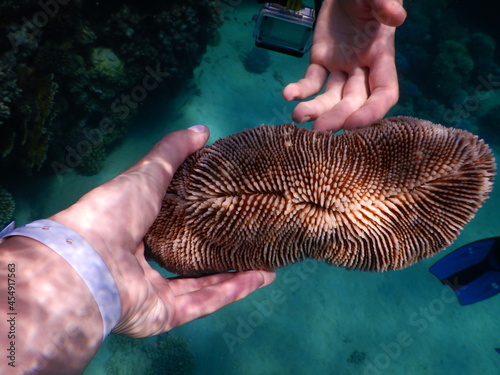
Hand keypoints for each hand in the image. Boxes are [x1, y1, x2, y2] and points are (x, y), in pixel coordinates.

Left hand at [50, 125, 275, 337]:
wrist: (91, 258)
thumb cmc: (114, 211)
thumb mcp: (148, 172)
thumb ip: (174, 151)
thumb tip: (202, 131)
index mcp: (136, 232)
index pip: (173, 228)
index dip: (199, 222)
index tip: (227, 212)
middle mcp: (144, 266)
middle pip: (189, 262)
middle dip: (219, 256)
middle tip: (248, 244)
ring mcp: (153, 293)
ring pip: (202, 287)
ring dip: (235, 277)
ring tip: (265, 266)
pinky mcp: (164, 314)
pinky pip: (204, 303)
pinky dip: (233, 292)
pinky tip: (260, 278)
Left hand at [283, 0, 405, 130]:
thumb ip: (384, 5)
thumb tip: (396, 17)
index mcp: (381, 56)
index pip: (383, 93)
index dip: (371, 112)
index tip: (353, 125)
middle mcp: (362, 69)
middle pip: (353, 101)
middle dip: (338, 117)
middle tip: (319, 131)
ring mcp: (340, 68)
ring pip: (330, 97)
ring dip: (316, 110)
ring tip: (298, 117)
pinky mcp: (321, 62)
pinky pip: (311, 81)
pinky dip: (300, 89)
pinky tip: (288, 94)